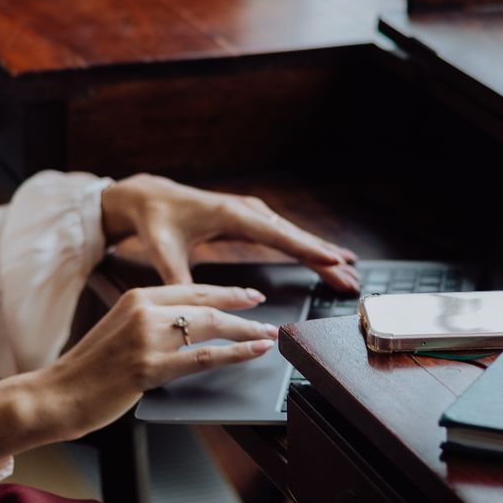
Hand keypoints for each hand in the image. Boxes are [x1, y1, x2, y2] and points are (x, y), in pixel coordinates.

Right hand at [46, 285, 279, 436]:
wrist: (55, 395)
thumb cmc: (86, 372)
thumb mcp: (118, 333)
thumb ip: (149, 326)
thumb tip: (187, 332)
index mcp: (135, 297)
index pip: (192, 289)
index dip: (225, 292)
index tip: (248, 296)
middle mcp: (143, 310)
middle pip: (207, 303)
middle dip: (242, 308)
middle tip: (266, 314)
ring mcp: (146, 338)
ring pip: (211, 327)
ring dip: (246, 331)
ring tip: (268, 335)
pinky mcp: (149, 368)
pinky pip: (204, 357)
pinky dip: (236, 353)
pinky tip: (253, 351)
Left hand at [100, 174, 360, 291]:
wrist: (150, 198)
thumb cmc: (157, 222)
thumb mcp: (162, 251)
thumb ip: (176, 277)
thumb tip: (190, 304)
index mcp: (229, 215)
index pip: (275, 234)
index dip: (305, 248)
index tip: (332, 260)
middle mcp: (247, 211)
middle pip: (294, 237)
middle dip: (324, 257)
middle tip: (351, 278)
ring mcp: (252, 215)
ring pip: (295, 236)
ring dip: (322, 254)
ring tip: (349, 272)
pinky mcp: (252, 221)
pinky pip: (286, 236)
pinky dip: (308, 249)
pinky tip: (327, 259)